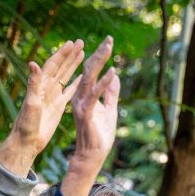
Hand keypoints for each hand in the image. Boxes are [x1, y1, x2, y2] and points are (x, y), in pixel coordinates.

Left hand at [0, 39, 84, 175]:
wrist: (28, 141)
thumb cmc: (26, 124)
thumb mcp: (31, 103)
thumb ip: (33, 83)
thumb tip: (33, 63)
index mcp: (41, 86)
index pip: (52, 65)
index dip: (61, 54)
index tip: (71, 43)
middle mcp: (47, 88)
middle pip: (60, 67)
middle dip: (70, 55)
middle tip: (80, 42)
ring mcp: (53, 97)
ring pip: (66, 77)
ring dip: (73, 65)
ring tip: (83, 54)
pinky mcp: (58, 107)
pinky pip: (69, 92)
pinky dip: (76, 84)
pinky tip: (82, 78)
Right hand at [61, 36, 119, 195]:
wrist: (92, 156)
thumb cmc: (99, 136)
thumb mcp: (109, 110)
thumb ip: (110, 94)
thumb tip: (114, 76)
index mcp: (84, 96)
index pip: (91, 72)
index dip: (100, 56)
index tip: (109, 42)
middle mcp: (79, 98)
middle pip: (89, 70)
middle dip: (100, 54)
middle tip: (109, 39)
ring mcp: (81, 105)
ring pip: (89, 78)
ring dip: (100, 62)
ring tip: (109, 47)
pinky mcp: (86, 114)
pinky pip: (94, 96)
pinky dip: (103, 83)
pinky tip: (111, 72)